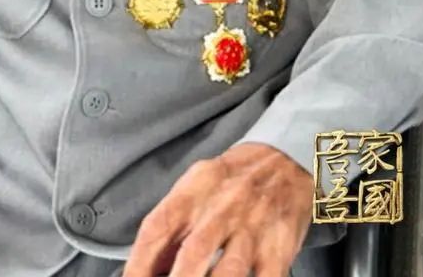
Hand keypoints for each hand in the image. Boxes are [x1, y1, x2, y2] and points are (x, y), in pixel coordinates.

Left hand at [122, 142, 313, 276]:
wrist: (284, 157)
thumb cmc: (232, 178)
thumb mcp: (197, 185)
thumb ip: (174, 224)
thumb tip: (147, 267)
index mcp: (194, 190)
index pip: (158, 227)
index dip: (138, 262)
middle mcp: (222, 208)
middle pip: (194, 254)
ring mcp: (252, 229)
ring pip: (229, 271)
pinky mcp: (278, 247)